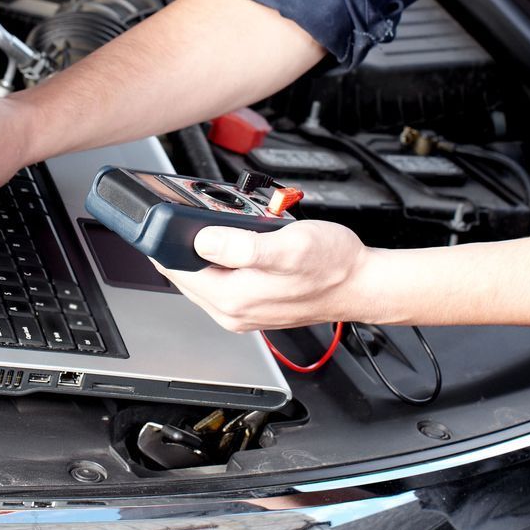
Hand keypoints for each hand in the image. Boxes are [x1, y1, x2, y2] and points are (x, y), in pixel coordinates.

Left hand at [157, 220, 371, 332]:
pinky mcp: (254, 304)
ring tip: (226, 228)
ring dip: (206, 250)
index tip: (168, 218)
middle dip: (188, 243)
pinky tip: (240, 243)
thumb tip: (202, 241)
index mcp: (233, 299)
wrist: (361, 284)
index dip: (167, 240)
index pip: (175, 270)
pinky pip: (223, 279)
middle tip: (206, 217)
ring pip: (204, 275)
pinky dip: (223, 259)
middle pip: (185, 273)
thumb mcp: (288, 246)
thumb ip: (242, 246)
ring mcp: (243, 311)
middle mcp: (233, 311)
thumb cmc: (333, 266)